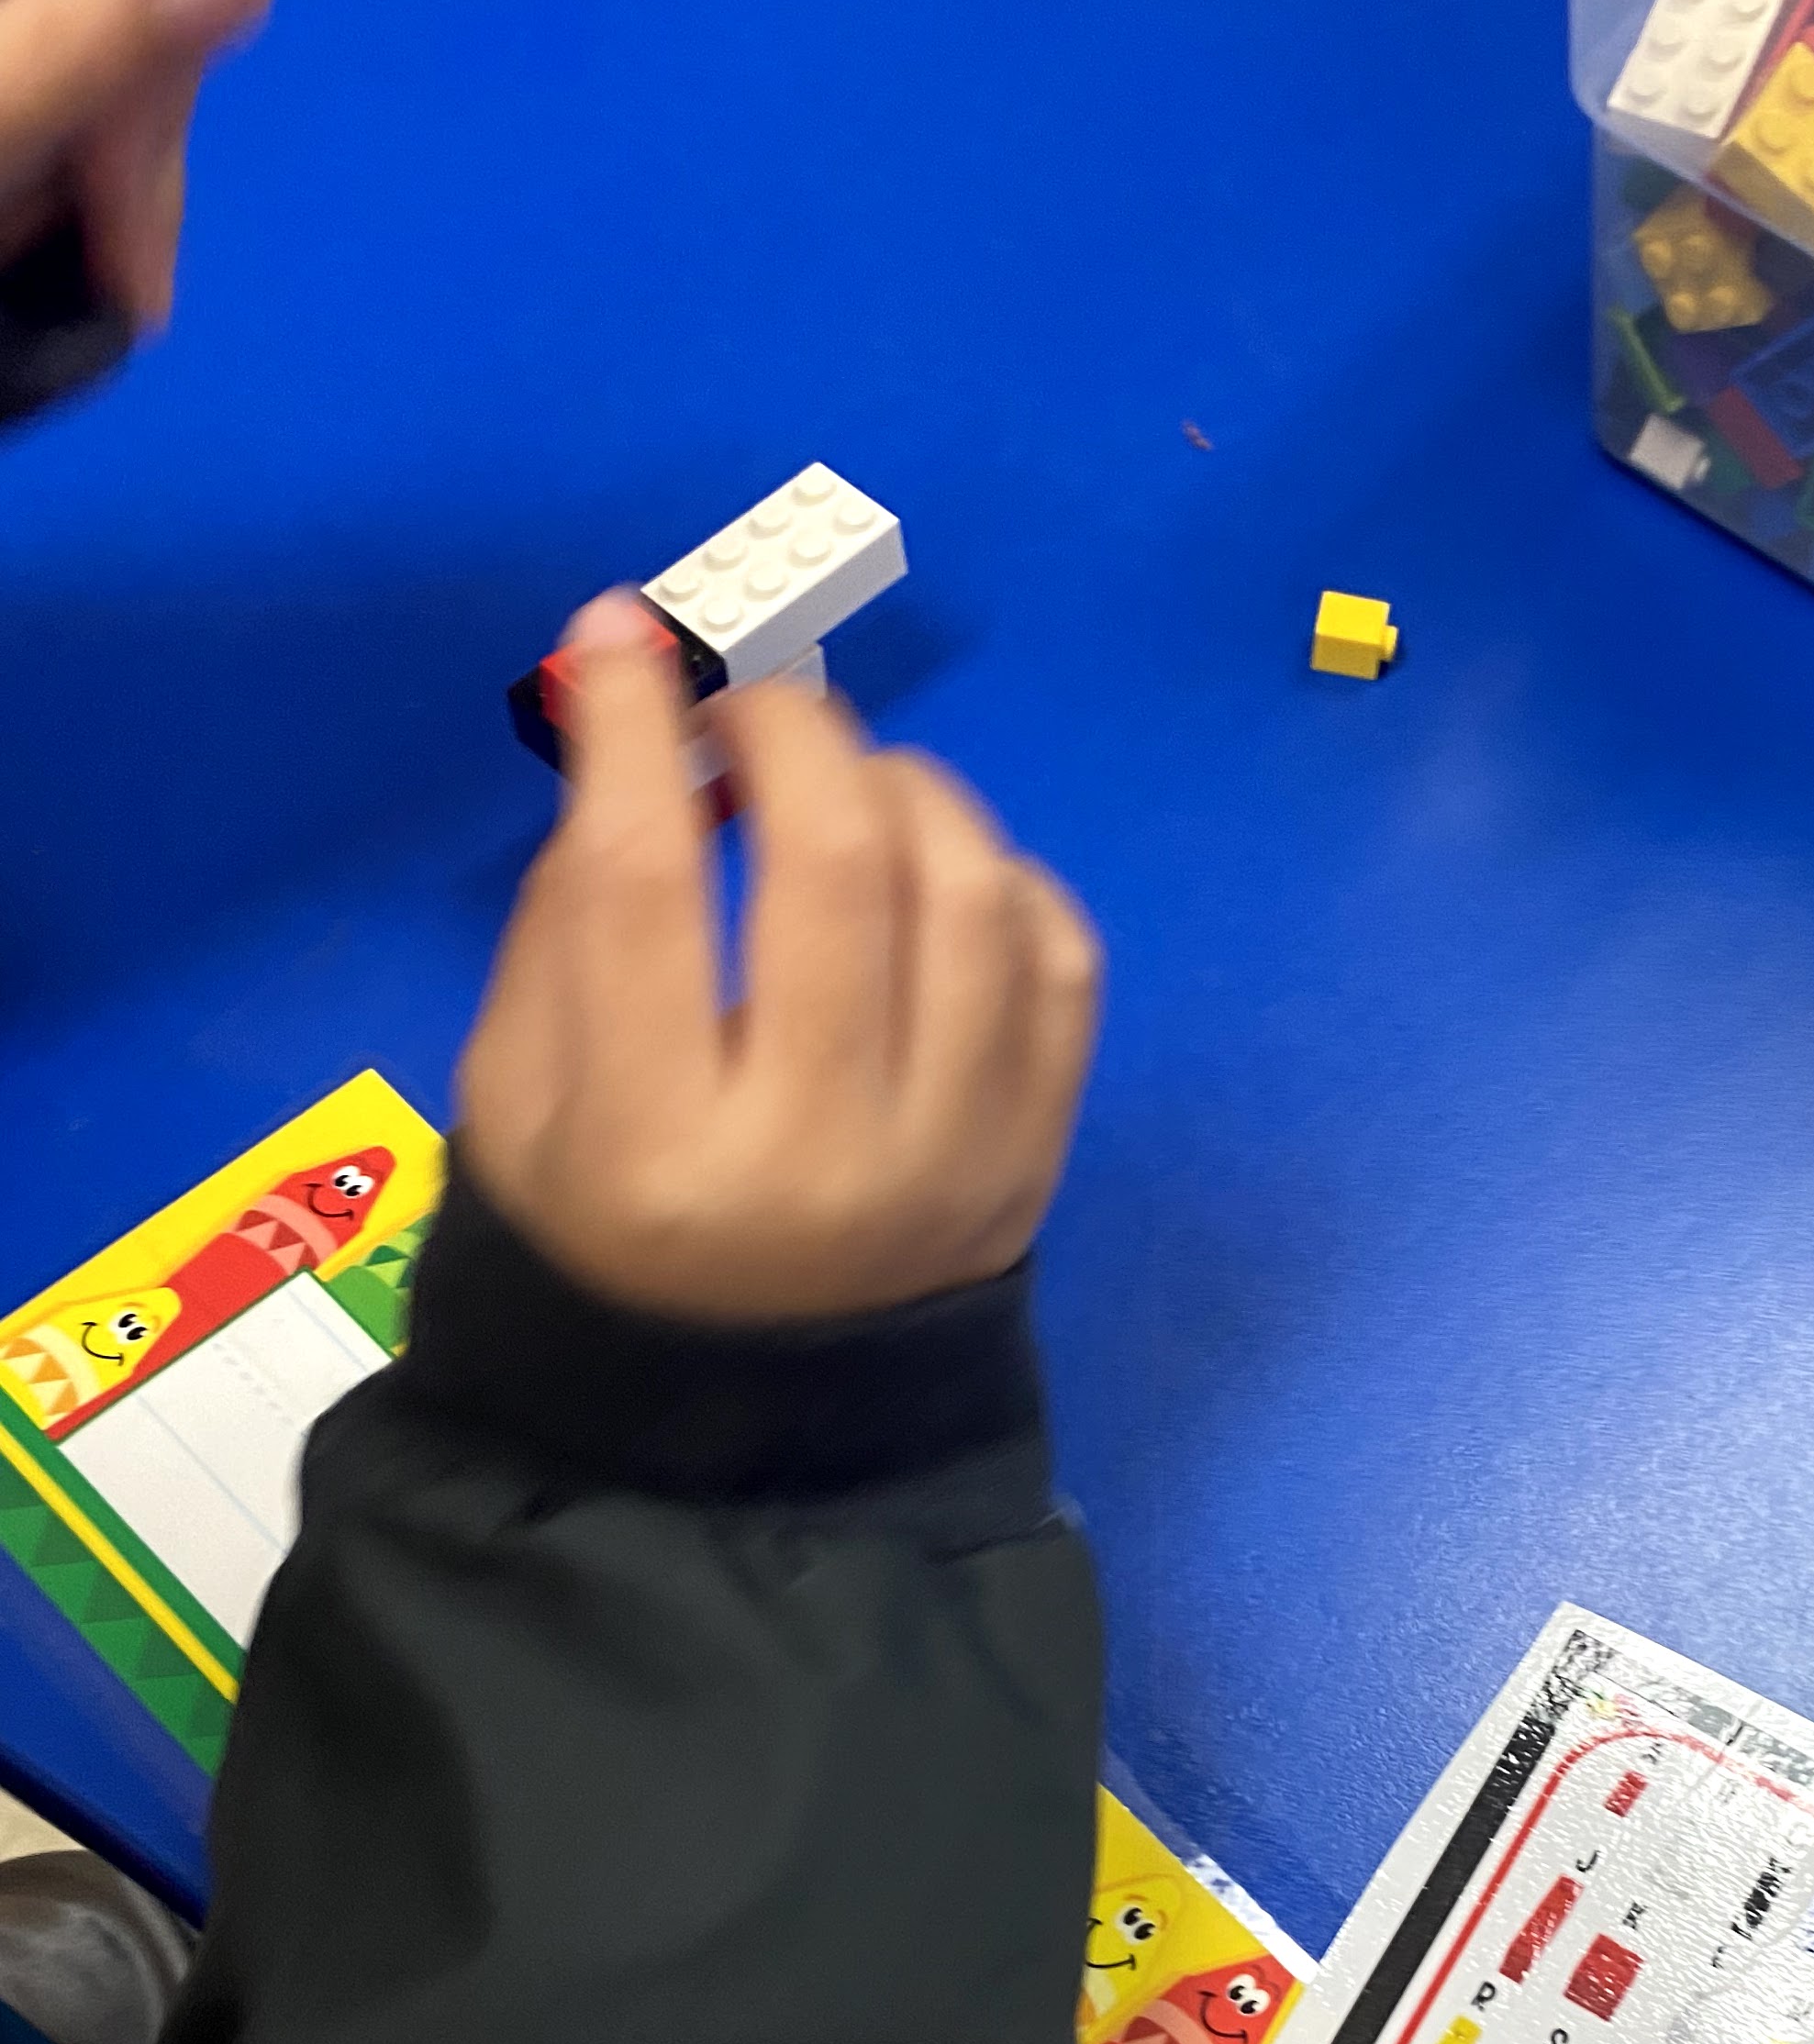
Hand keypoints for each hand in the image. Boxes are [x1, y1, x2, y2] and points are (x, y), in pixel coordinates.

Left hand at [0, 0, 276, 327]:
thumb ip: (99, 34)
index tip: (207, 4)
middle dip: (152, 71)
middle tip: (131, 224)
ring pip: (96, 1)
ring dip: (131, 143)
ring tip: (118, 271)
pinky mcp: (12, 46)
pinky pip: (59, 59)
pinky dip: (85, 150)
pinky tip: (99, 250)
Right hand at [458, 597, 1103, 1324]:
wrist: (757, 1404)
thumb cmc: (610, 1225)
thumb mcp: (523, 1099)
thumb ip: (564, 916)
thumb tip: (640, 723)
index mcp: (651, 1150)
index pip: (643, 885)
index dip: (635, 732)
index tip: (626, 639)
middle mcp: (816, 1154)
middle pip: (836, 865)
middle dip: (791, 735)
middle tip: (752, 710)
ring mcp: (951, 1159)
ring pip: (969, 893)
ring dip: (906, 789)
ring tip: (846, 790)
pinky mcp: (1036, 1155)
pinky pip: (1060, 959)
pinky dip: (1003, 878)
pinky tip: (934, 880)